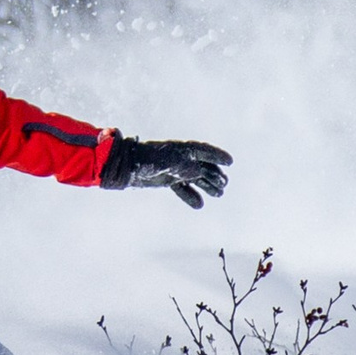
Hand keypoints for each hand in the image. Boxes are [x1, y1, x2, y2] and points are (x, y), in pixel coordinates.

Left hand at [102, 136, 231, 207]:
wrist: (125, 167)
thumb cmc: (146, 160)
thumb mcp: (168, 163)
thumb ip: (186, 167)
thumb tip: (201, 171)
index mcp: (180, 149)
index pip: (203, 150)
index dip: (217, 155)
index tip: (230, 162)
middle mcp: (179, 158)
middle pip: (202, 165)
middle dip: (214, 174)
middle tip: (224, 184)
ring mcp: (172, 169)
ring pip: (194, 177)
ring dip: (207, 185)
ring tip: (219, 194)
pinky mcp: (165, 180)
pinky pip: (182, 188)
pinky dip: (190, 196)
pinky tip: (200, 205)